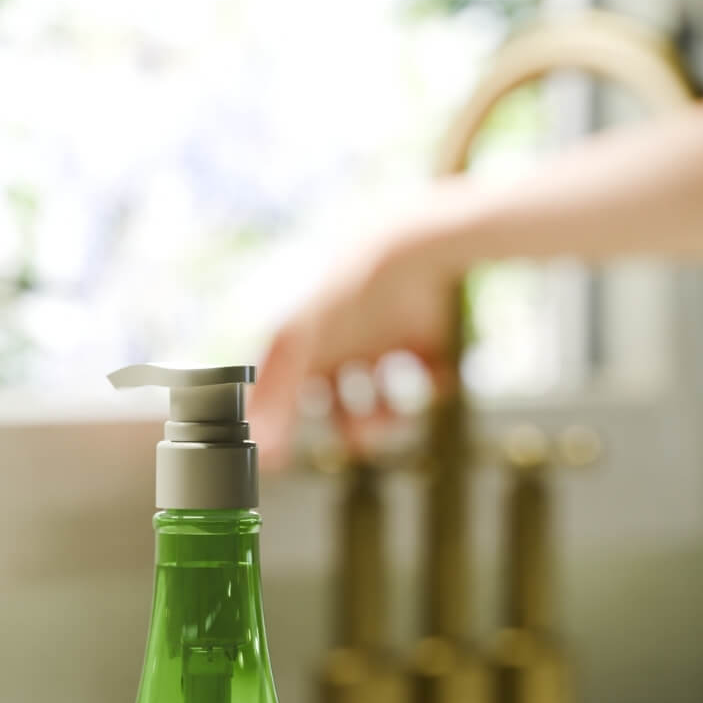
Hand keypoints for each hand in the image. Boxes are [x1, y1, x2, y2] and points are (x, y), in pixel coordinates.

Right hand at [248, 222, 457, 466]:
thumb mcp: (296, 342)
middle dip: (354, 431)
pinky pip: (430, 374)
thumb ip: (273, 398)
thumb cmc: (340, 289)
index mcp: (304, 344)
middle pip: (339, 409)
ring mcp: (380, 339)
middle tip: (365, 440)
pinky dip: (436, 384)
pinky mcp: (422, 332)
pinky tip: (438, 379)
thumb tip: (264, 460)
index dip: (284, 428)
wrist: (406, 242)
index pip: (286, 397)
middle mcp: (339, 344)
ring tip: (399, 417)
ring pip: (383, 400)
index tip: (288, 460)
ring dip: (391, 420)